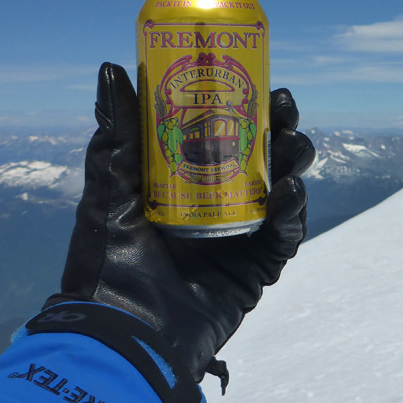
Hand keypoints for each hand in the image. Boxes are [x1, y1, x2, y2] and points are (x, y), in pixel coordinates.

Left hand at [40, 63, 314, 395]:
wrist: (124, 335)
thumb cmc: (108, 264)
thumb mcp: (110, 191)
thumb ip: (118, 134)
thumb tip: (112, 67)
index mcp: (187, 185)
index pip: (228, 135)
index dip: (250, 107)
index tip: (260, 79)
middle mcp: (221, 207)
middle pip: (265, 158)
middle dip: (281, 129)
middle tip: (283, 106)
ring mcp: (243, 238)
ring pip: (285, 190)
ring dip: (294, 163)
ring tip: (291, 147)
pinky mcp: (259, 268)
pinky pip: (287, 234)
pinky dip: (293, 211)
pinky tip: (289, 191)